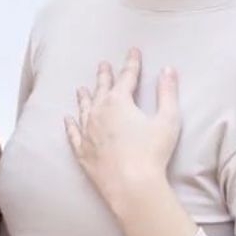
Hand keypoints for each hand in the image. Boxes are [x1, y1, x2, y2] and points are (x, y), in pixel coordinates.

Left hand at [65, 48, 180, 214]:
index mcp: (118, 101)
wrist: (131, 185)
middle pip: (101, 89)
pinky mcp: (82, 151)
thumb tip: (168, 69)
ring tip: (82, 89)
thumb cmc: (152, 152)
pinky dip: (70, 124)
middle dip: (104, 75)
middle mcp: (98, 112)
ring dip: (84, 97)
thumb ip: (167, 93)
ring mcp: (87, 132)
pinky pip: (73, 133)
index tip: (133, 51)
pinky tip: (67, 119)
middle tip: (103, 65)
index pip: (126, 76)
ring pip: (83, 108)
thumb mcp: (167, 119)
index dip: (132, 63)